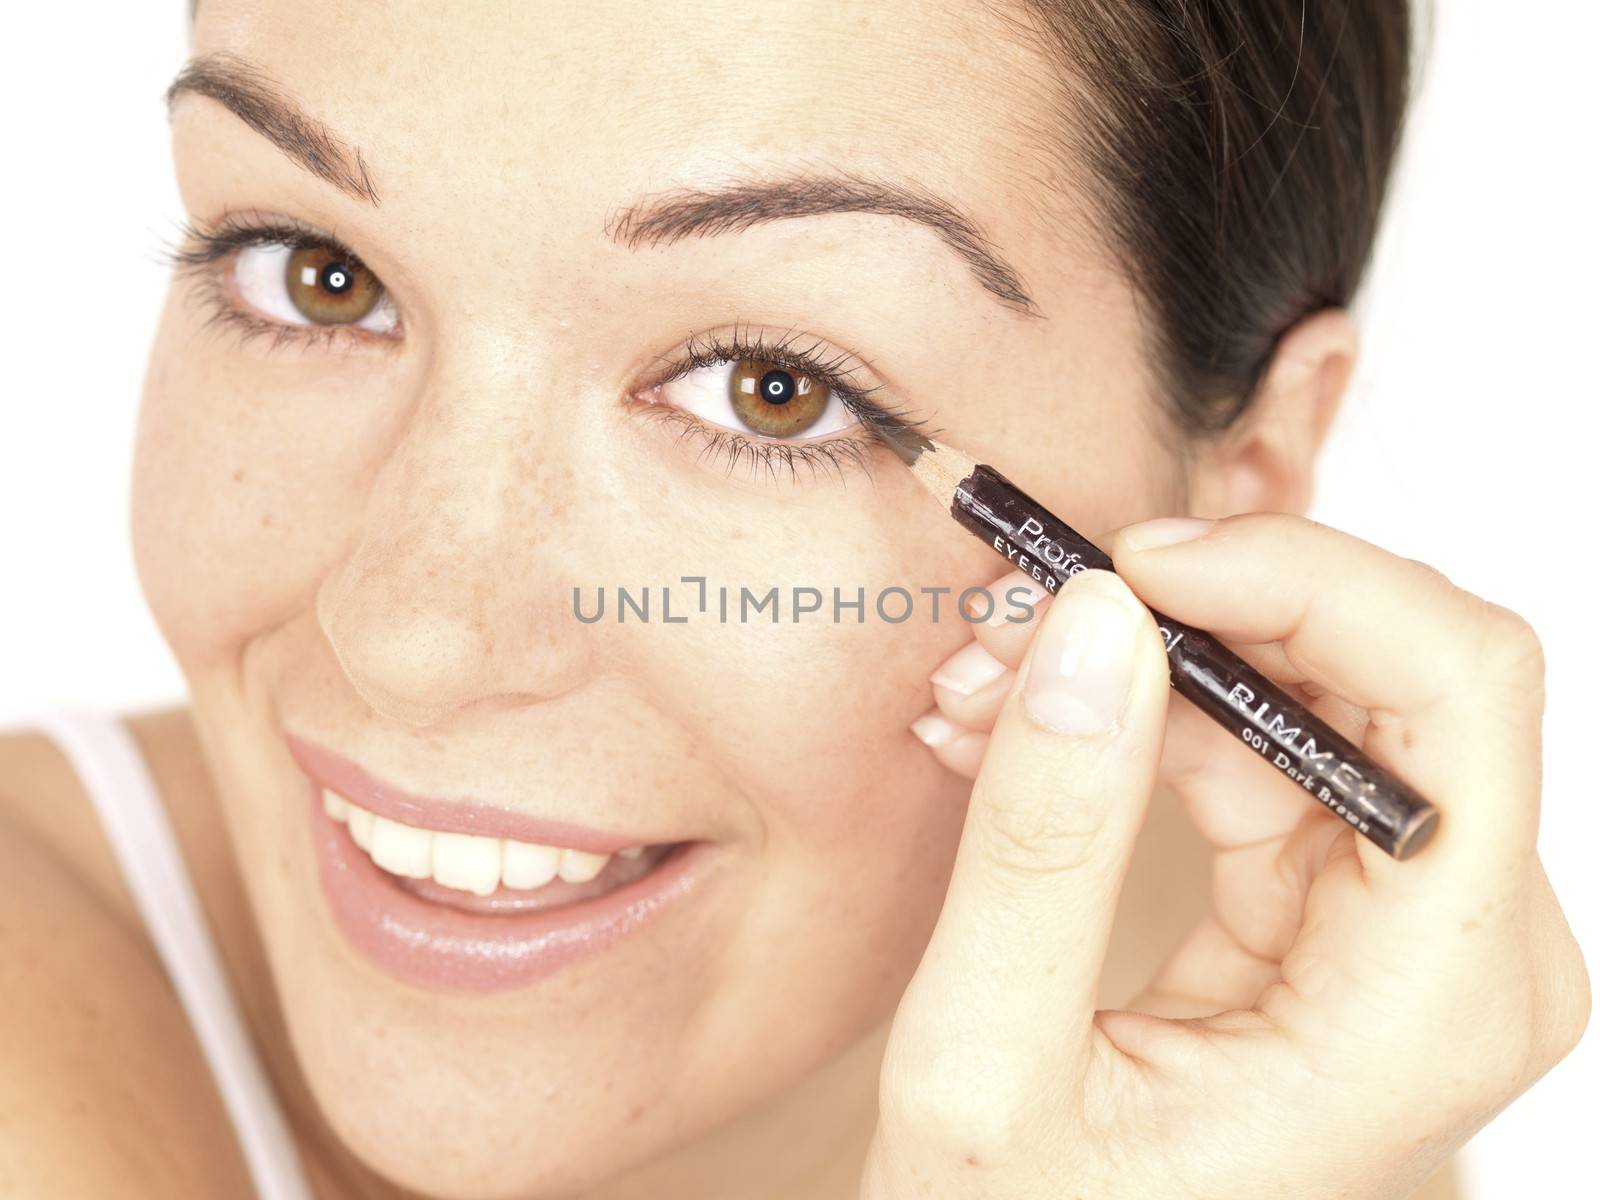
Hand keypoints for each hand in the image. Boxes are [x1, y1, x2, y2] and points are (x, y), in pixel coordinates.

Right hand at [862, 513, 1590, 1198]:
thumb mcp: (985, 1058)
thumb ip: (1046, 838)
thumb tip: (1091, 622)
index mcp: (1424, 1011)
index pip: (1459, 693)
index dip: (1303, 580)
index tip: (1133, 563)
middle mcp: (1459, 958)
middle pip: (1402, 667)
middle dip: (1203, 609)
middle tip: (1028, 608)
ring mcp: (1404, 930)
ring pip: (1317, 689)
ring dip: (1142, 659)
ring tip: (981, 684)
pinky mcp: (1335, 911)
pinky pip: (1261, 747)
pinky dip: (1135, 717)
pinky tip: (1014, 731)